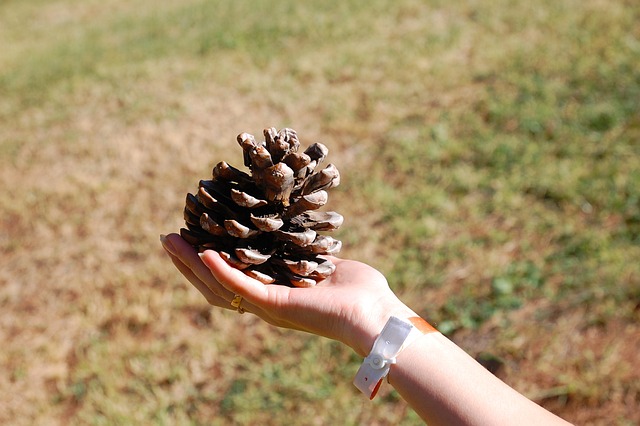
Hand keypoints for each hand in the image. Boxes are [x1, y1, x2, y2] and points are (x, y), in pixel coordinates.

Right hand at [160, 233, 414, 355]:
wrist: (376, 314)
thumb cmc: (359, 291)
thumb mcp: (323, 262)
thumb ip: (305, 251)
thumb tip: (299, 229)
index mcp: (273, 293)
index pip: (228, 277)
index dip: (205, 260)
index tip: (190, 234)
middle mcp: (264, 303)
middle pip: (214, 284)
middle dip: (188, 261)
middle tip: (168, 237)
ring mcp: (267, 306)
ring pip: (218, 286)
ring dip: (192, 264)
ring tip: (172, 241)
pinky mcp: (275, 305)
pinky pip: (240, 287)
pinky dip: (220, 270)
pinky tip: (204, 251)